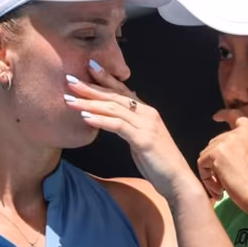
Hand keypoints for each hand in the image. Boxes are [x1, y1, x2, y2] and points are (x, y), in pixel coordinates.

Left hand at [64, 62, 200, 199]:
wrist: (177, 179)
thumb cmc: (158, 162)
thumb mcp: (142, 138)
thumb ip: (130, 125)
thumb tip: (116, 116)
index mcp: (146, 112)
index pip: (122, 90)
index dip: (105, 78)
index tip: (88, 67)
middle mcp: (147, 113)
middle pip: (114, 96)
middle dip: (91, 88)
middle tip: (70, 80)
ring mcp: (146, 125)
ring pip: (113, 109)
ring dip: (90, 104)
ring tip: (70, 100)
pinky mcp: (143, 139)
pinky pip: (118, 126)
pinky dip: (101, 120)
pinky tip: (86, 118)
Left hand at [198, 109, 247, 214]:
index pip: (235, 117)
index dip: (224, 115)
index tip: (216, 116)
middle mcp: (239, 133)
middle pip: (216, 143)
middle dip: (218, 163)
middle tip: (227, 182)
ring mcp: (227, 142)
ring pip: (207, 155)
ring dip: (211, 173)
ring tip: (223, 188)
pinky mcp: (217, 154)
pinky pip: (202, 165)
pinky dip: (207, 179)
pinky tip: (219, 190)